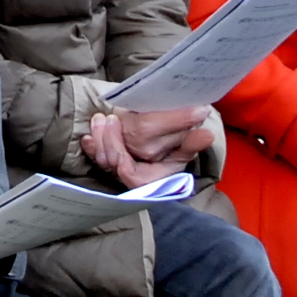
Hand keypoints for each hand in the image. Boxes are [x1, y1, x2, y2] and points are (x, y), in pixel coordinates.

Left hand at [84, 108, 208, 186]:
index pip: (134, 177)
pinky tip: (90, 133)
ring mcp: (118, 167)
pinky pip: (95, 154)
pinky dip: (91, 143)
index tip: (121, 133)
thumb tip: (207, 135)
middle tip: (112, 118)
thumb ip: (192, 142)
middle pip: (115, 163)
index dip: (124, 163)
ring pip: (103, 159)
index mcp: (153, 178)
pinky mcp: (107, 157)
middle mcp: (133, 176)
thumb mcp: (185, 144)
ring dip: (100, 137)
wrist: (163, 133)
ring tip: (102, 118)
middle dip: (110, 141)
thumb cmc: (175, 142)